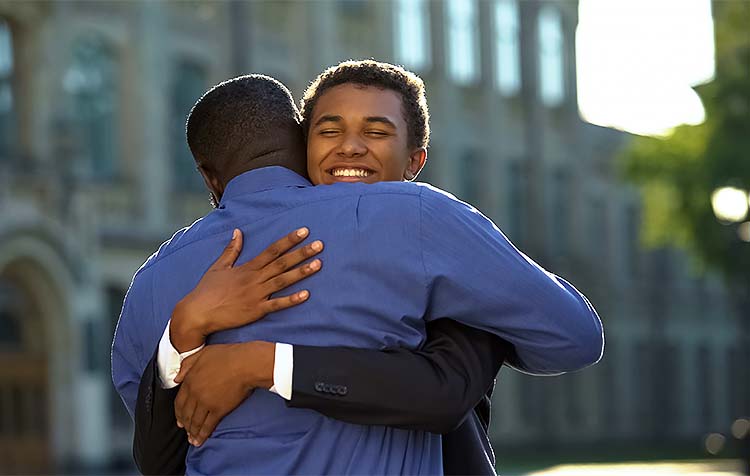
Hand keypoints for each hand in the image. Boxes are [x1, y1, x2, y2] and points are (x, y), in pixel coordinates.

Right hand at [170, 227, 322, 350]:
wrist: (197, 313)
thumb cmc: (207, 290)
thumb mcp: (218, 266)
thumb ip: (231, 249)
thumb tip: (238, 231)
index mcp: (247, 267)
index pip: (272, 250)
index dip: (289, 240)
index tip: (304, 231)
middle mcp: (254, 279)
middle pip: (282, 263)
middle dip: (302, 253)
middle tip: (320, 244)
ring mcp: (256, 294)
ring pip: (283, 281)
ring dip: (301, 272)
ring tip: (318, 264)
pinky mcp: (256, 310)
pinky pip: (276, 304)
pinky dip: (291, 300)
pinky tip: (306, 294)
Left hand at [174, 341, 274, 446]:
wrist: (245, 364)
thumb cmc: (227, 355)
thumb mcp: (202, 353)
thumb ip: (187, 364)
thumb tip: (176, 378)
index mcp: (190, 380)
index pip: (179, 401)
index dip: (178, 412)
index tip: (179, 418)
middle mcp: (195, 393)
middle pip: (186, 413)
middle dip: (184, 424)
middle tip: (184, 430)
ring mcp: (206, 403)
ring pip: (195, 421)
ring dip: (192, 432)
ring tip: (192, 439)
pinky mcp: (218, 410)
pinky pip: (208, 425)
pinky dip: (202, 434)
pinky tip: (200, 440)